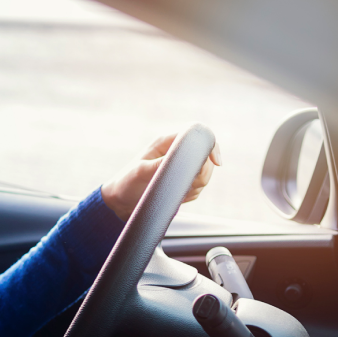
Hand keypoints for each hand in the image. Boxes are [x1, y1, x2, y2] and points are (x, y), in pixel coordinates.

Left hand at [101, 132, 221, 220]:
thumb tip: (185, 160)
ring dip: (194, 186)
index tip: (216, 162)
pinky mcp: (183, 182)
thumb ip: (164, 164)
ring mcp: (182, 167)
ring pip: (205, 175)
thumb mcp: (141, 172)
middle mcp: (176, 152)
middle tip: (183, 184)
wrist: (121, 202)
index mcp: (166, 142)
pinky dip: (190, 194)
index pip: (198, 133)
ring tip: (173, 191)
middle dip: (201, 173)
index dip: (211, 145)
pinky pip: (199, 188)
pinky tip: (174, 197)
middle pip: (207, 157)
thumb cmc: (127, 183)